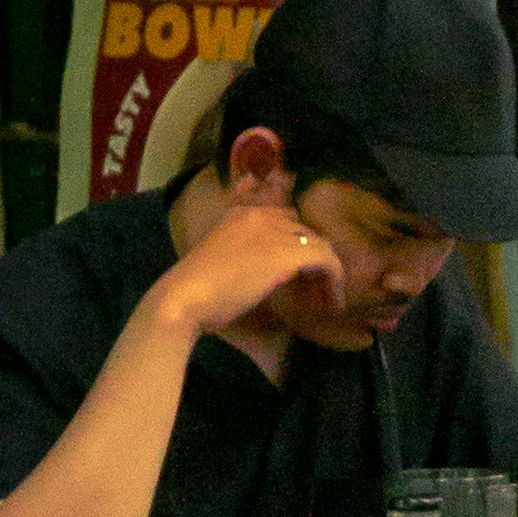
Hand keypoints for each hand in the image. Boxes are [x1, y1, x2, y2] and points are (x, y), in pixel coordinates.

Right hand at [161, 202, 342, 339]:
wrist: (183, 299)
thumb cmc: (194, 293)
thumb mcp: (222, 264)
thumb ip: (246, 259)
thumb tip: (265, 275)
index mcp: (240, 214)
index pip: (284, 222)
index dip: (297, 248)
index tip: (301, 276)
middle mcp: (260, 215)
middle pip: (304, 231)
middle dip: (314, 259)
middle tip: (318, 289)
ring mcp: (274, 231)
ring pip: (319, 244)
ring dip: (327, 272)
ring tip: (329, 299)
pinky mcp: (287, 252)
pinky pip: (326, 260)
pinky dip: (334, 280)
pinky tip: (333, 302)